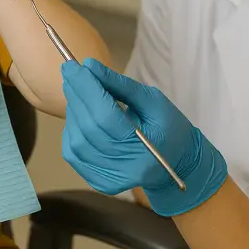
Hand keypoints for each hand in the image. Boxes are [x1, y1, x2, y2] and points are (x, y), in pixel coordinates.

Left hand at [61, 58, 227, 216]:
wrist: (176, 166)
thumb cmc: (169, 129)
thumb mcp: (154, 101)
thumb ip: (121, 85)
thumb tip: (89, 66)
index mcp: (145, 149)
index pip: (105, 115)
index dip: (86, 89)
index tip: (71, 65)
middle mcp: (125, 169)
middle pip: (88, 127)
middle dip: (76, 96)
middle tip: (72, 73)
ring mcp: (109, 180)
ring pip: (76, 140)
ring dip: (73, 112)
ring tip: (80, 94)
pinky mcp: (98, 183)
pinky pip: (73, 153)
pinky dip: (72, 130)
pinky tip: (81, 116)